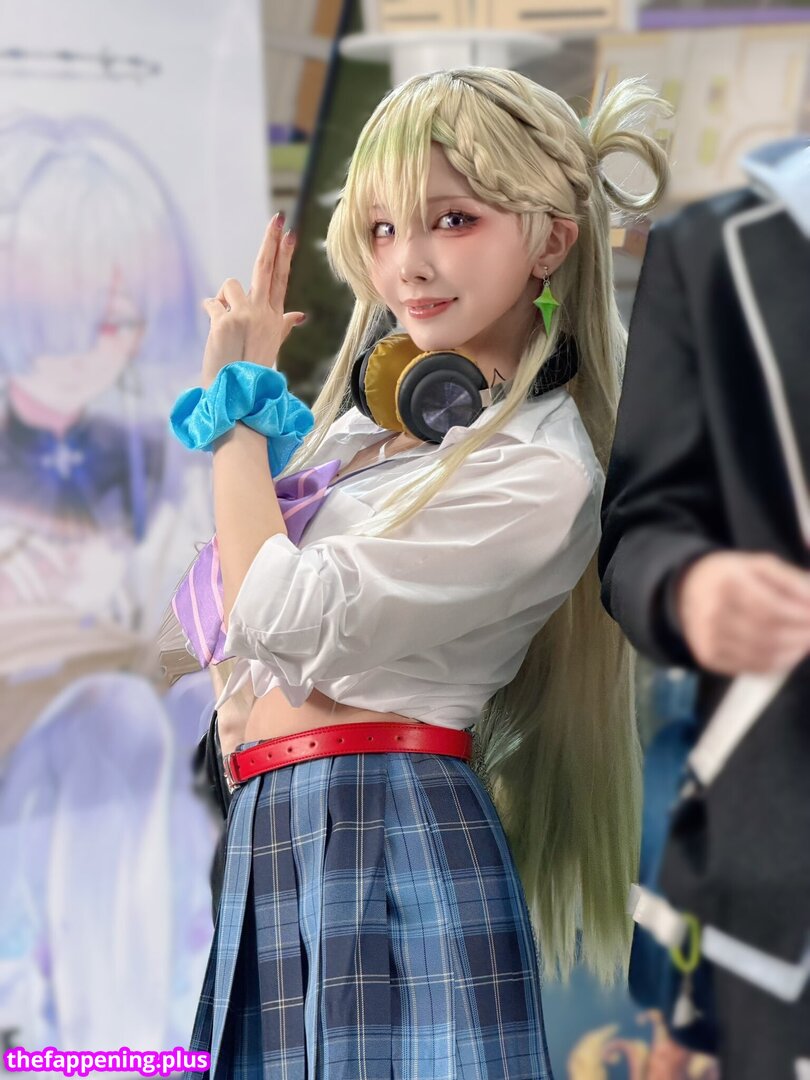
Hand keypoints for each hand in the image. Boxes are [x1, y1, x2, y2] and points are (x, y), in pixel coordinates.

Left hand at [201, 213, 305, 383]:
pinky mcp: (225, 321)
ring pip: (230, 286)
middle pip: (266, 268)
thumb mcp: (272, 344)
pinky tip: (215, 332)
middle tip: (278, 219)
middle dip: (272, 241)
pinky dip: (210, 311)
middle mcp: (264, 314)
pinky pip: (211, 303)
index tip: (289, 233)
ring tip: (226, 325)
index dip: (284, 254)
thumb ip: (283, 325)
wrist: (238, 393)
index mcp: (275, 318)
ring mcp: (246, 316)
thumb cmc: (252, 369)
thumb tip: (300, 315)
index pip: (281, 279)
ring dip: (223, 299)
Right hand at [675, 551, 809, 674]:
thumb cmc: (733, 576)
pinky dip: (778, 663)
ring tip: (804, 641)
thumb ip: (792, 581)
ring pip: (765, 655)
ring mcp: (708, 637)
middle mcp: (712, 612)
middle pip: (770, 634)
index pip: (771, 608)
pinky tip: (787, 652)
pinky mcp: (709, 656)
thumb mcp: (760, 565)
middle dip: (803, 636)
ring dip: (794, 652)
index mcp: (726, 583)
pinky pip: (753, 668)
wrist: (690, 590)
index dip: (801, 616)